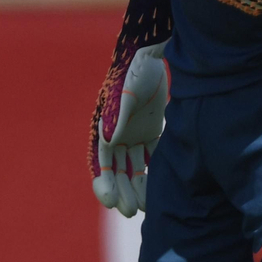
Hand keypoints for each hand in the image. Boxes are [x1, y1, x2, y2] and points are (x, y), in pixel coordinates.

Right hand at [90, 0, 170, 216]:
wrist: (155, 50)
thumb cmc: (137, 68)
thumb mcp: (128, 91)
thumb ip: (119, 114)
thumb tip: (108, 140)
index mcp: (105, 125)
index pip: (99, 161)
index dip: (102, 183)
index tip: (110, 203)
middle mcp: (117, 132)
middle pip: (117, 169)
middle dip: (122, 191)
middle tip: (131, 212)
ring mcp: (134, 131)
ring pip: (134, 166)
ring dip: (138, 186)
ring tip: (146, 207)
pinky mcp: (152, 128)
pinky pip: (152, 156)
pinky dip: (154, 172)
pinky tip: (161, 188)